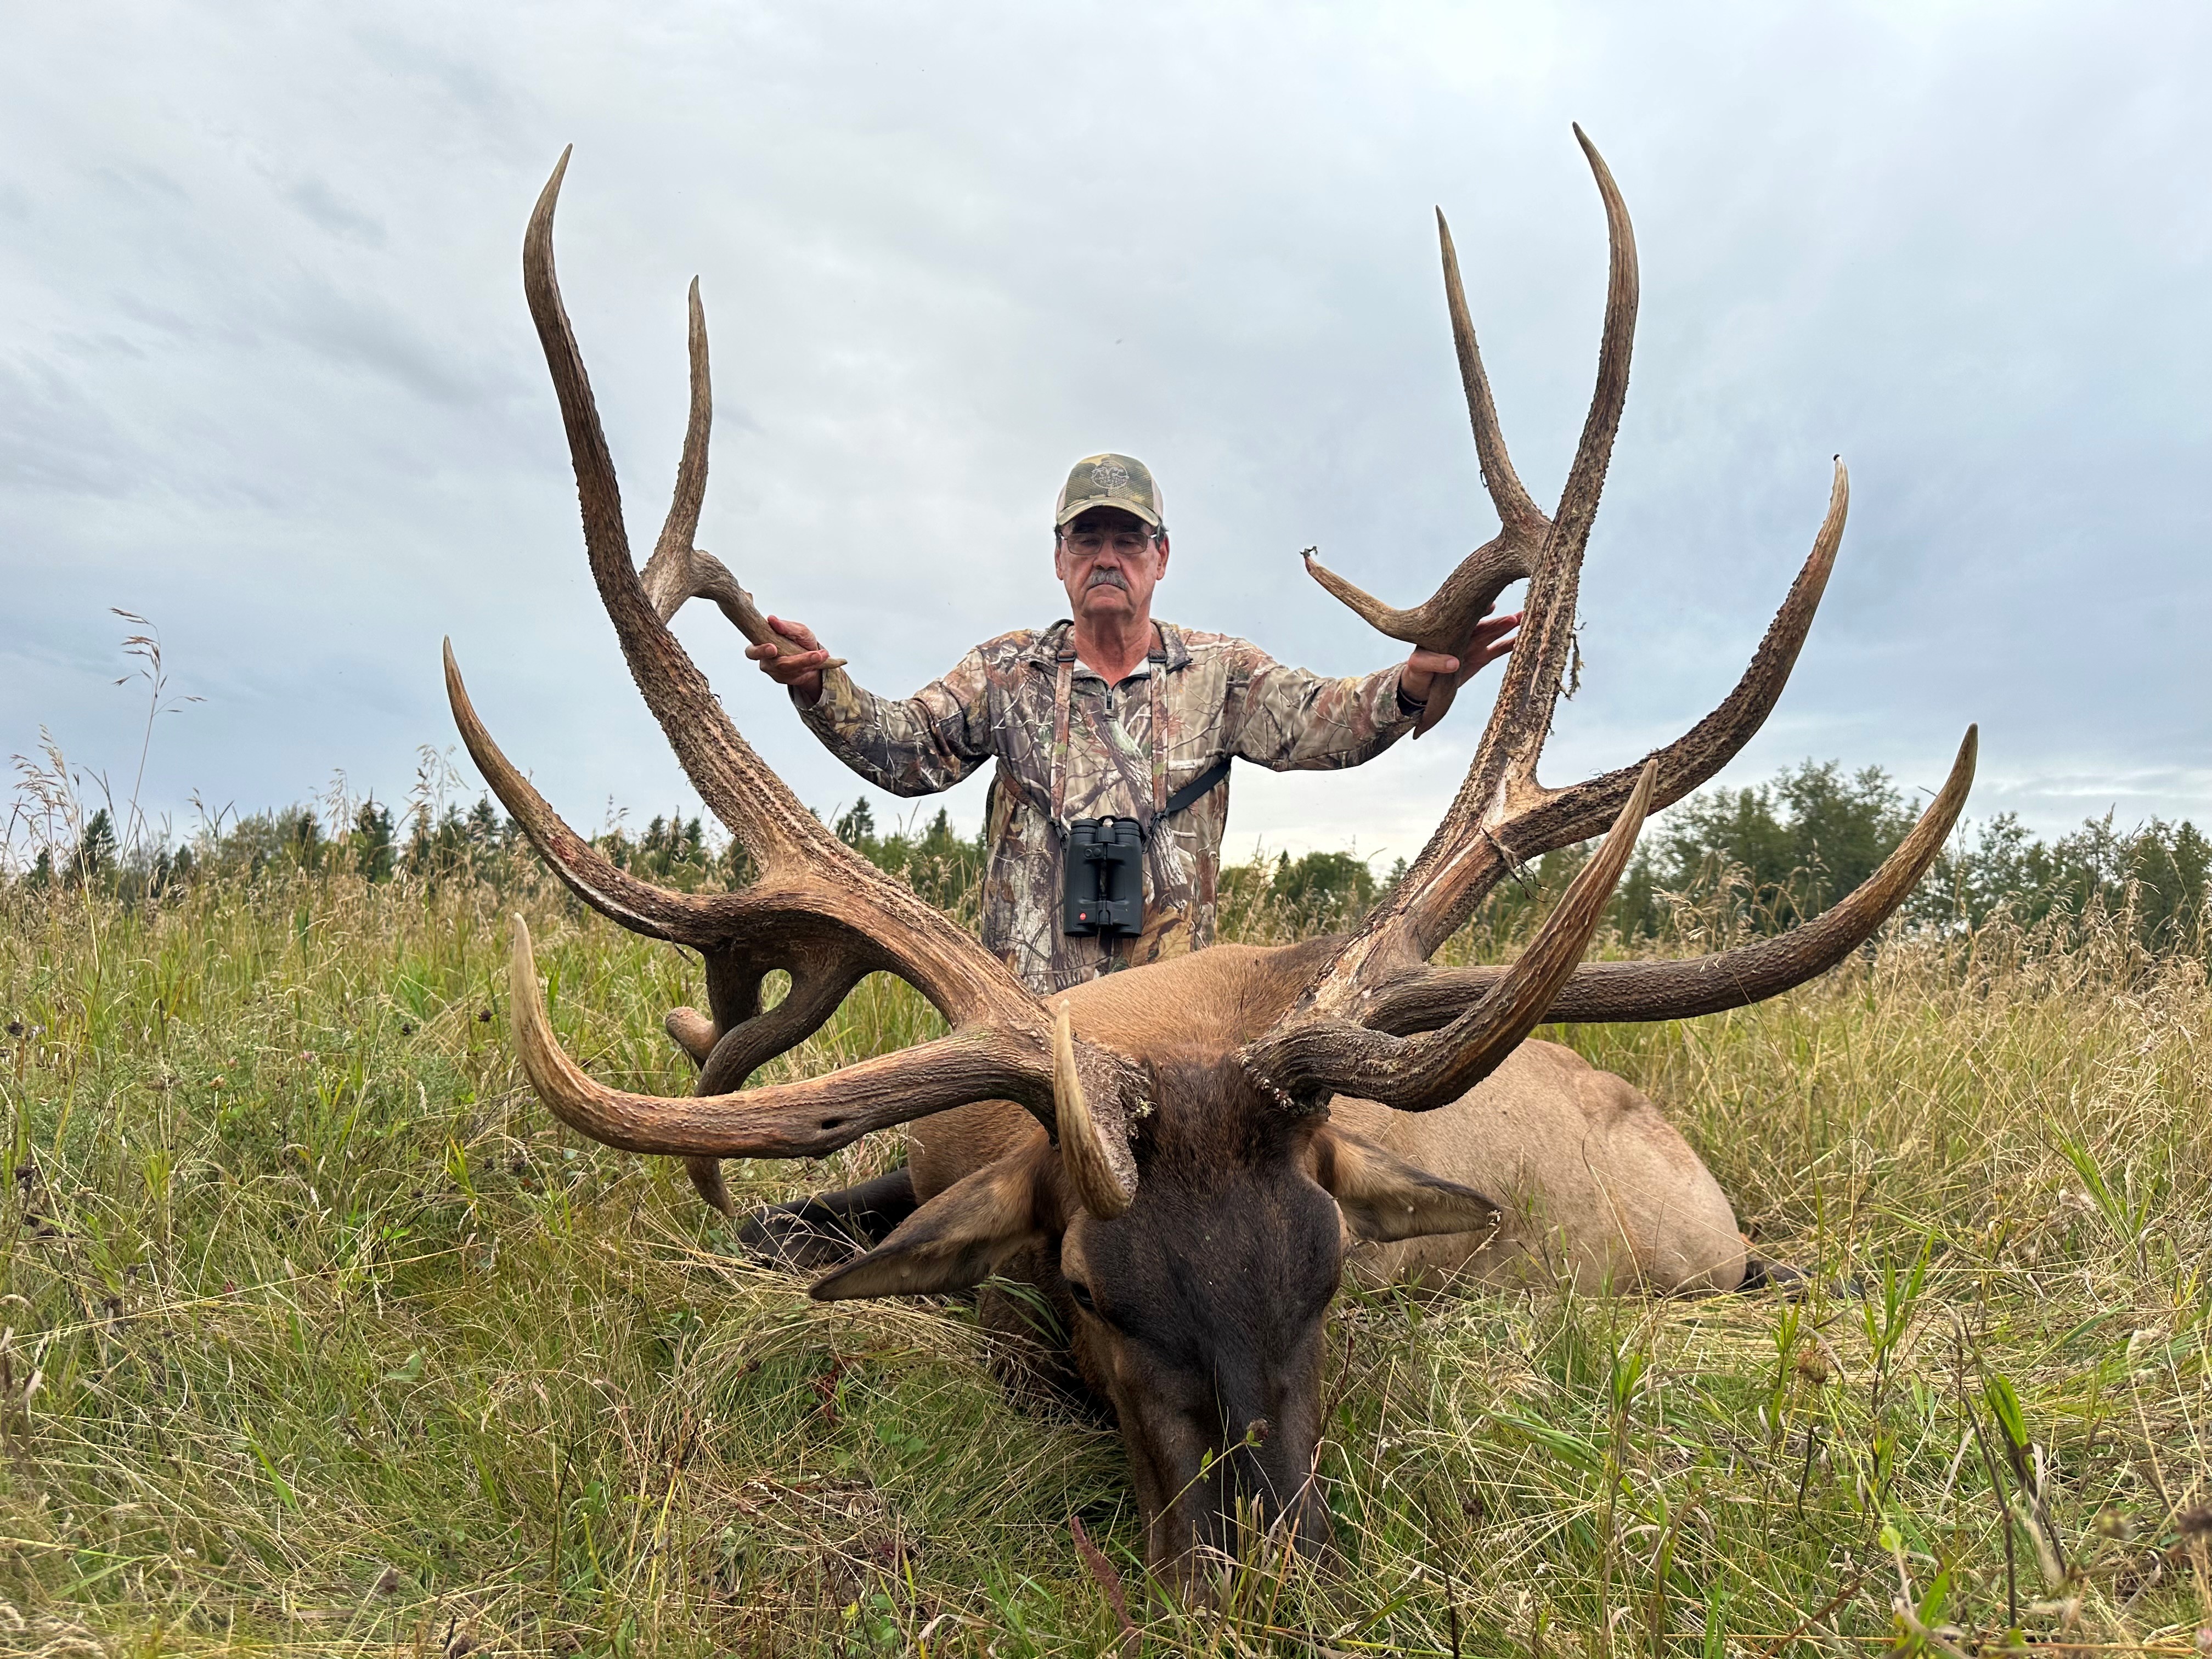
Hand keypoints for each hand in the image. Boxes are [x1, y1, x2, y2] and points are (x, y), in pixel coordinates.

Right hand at [747, 615, 832, 705]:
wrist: (813, 657)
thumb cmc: (800, 640)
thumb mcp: (798, 630)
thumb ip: (786, 627)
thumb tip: (772, 619)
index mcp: (761, 644)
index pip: (752, 651)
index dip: (760, 651)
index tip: (773, 648)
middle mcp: (765, 660)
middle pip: (775, 664)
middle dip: (793, 660)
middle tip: (811, 656)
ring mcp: (775, 672)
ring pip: (790, 670)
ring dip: (807, 661)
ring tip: (821, 654)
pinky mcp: (785, 679)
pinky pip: (797, 675)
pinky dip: (809, 666)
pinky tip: (818, 659)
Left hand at [1400, 608, 1519, 703]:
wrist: (1422, 684)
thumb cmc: (1417, 670)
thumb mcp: (1419, 665)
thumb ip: (1433, 663)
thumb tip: (1453, 663)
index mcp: (1448, 630)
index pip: (1464, 616)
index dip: (1477, 610)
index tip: (1490, 605)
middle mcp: (1464, 633)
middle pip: (1485, 625)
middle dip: (1500, 621)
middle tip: (1517, 616)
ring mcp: (1475, 644)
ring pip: (1495, 634)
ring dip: (1510, 628)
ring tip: (1527, 619)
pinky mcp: (1482, 657)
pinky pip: (1499, 649)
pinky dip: (1511, 645)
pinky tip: (1525, 639)